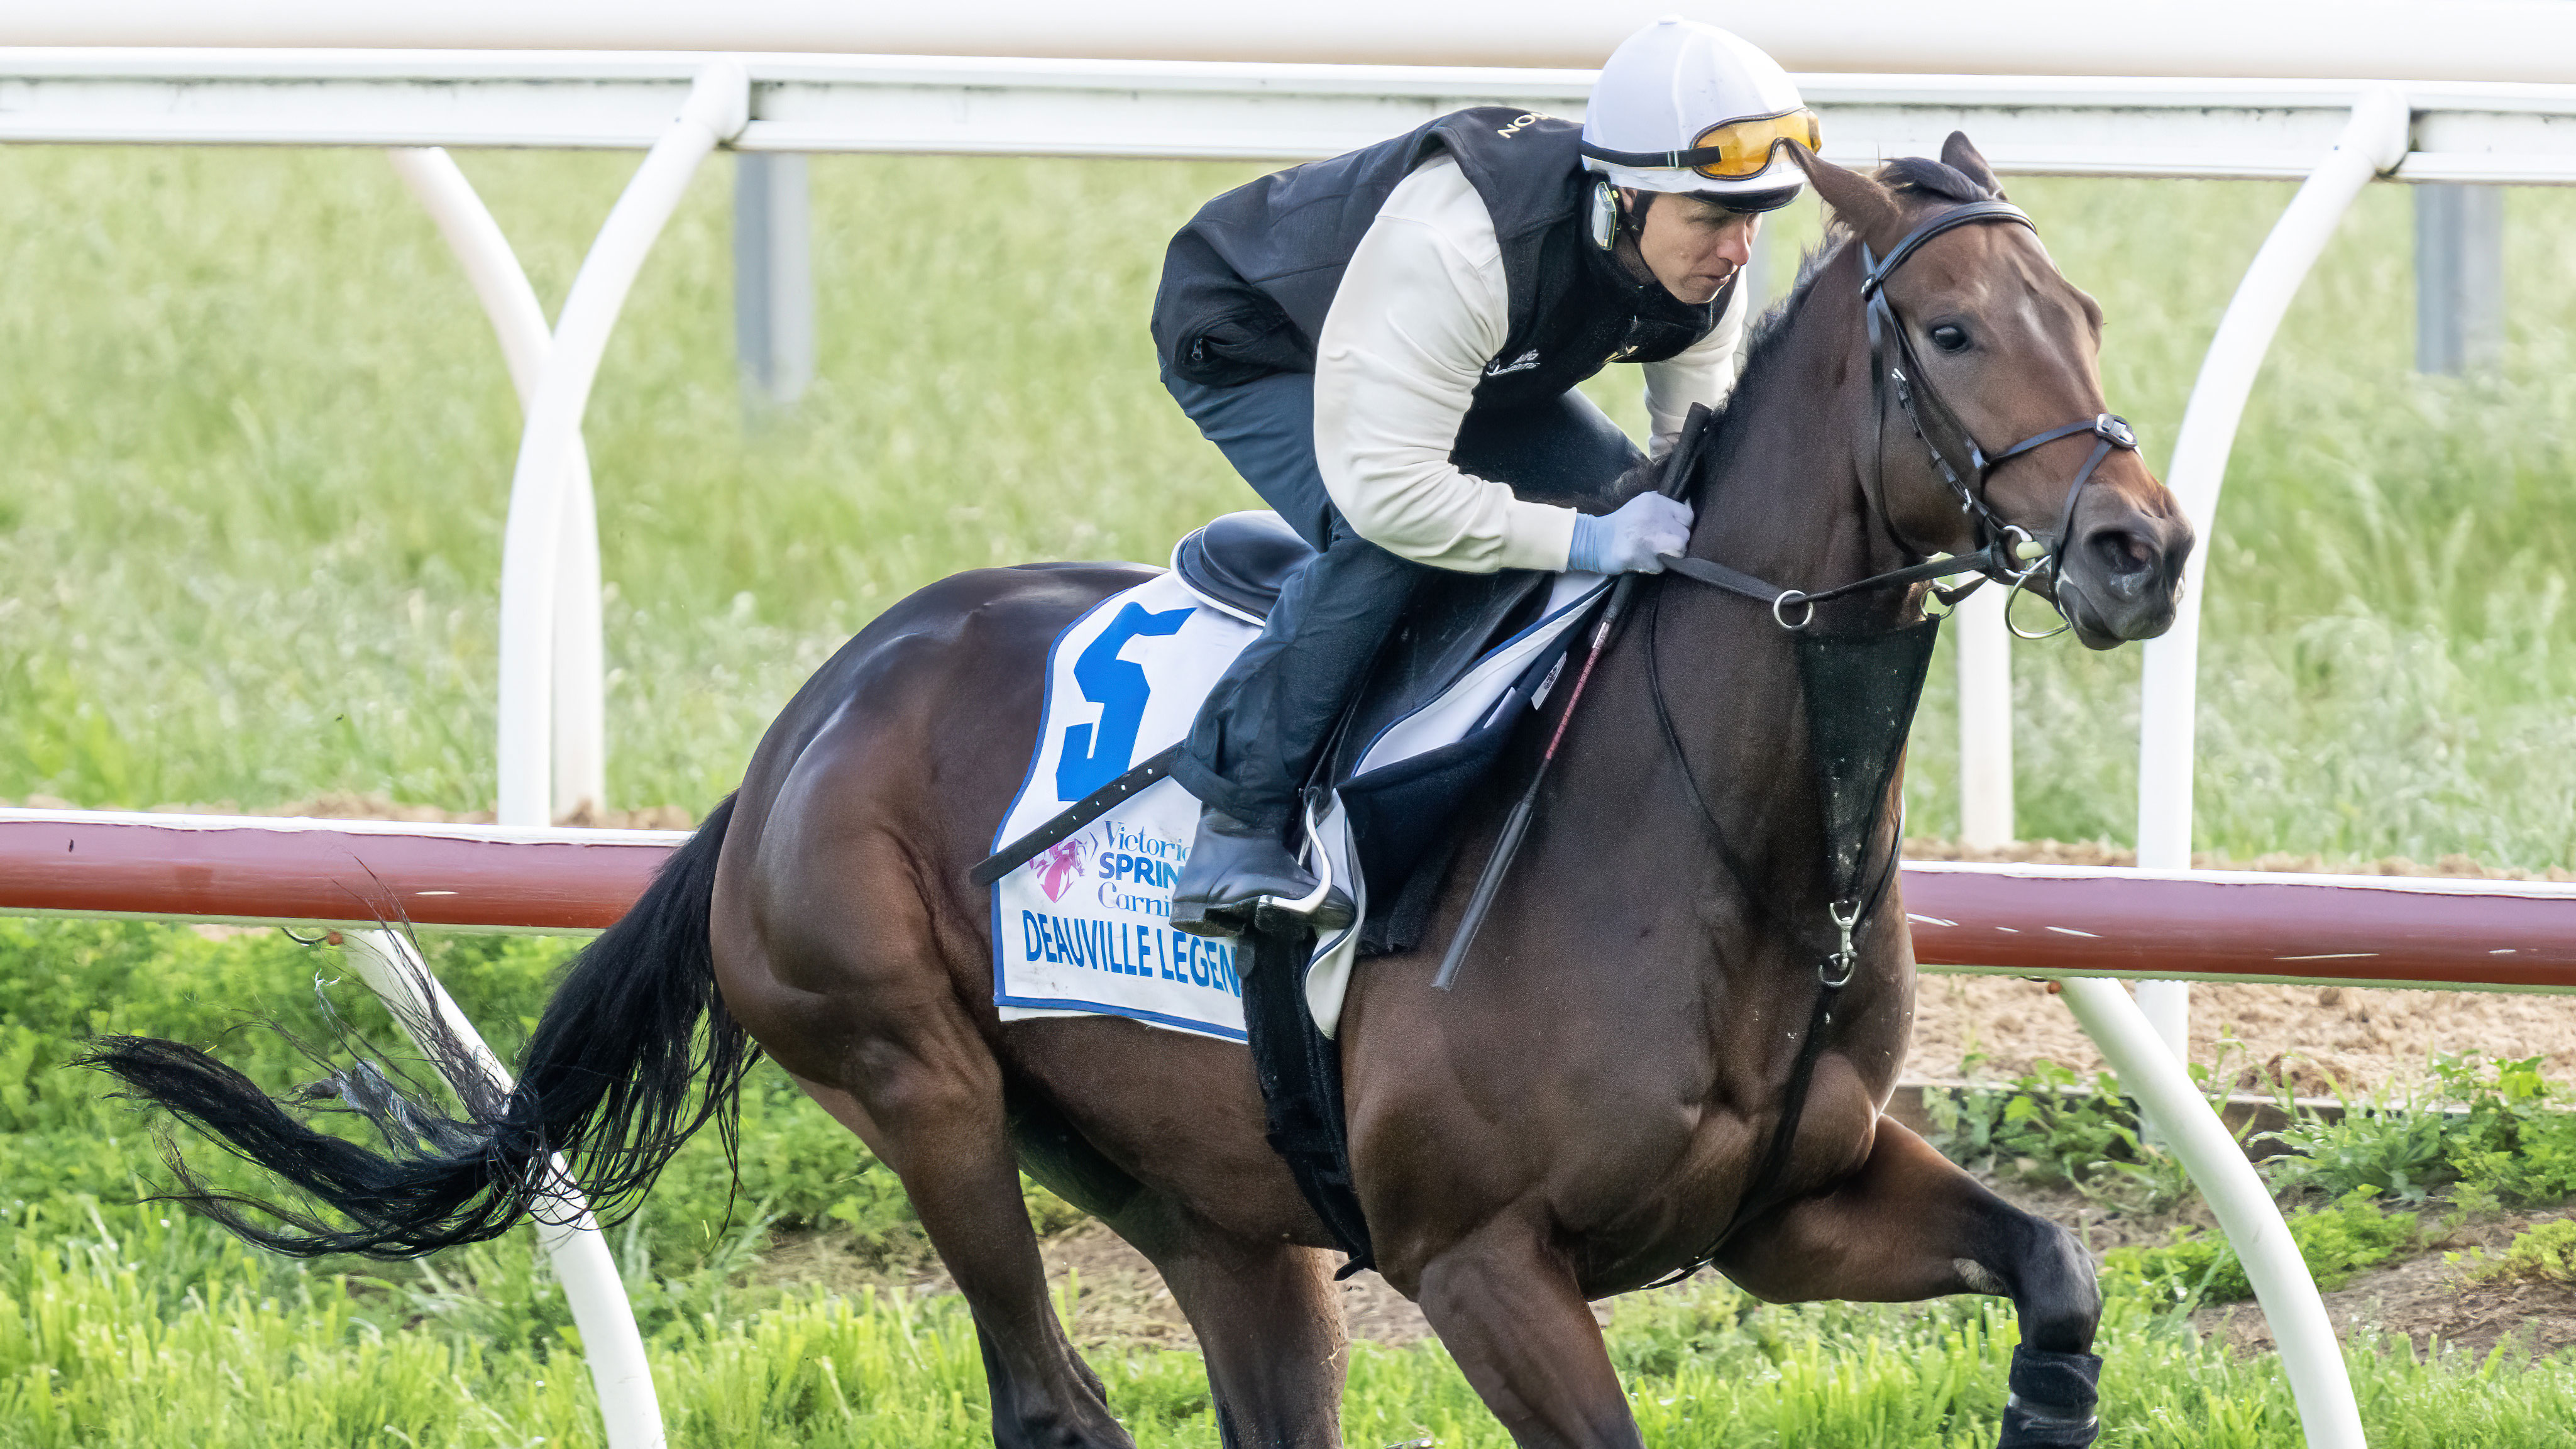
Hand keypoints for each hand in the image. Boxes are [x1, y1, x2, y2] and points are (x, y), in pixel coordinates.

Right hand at [1568, 491, 1694, 573]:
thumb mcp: (1641, 506)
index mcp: (1654, 501)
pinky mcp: (1639, 554)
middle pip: (1685, 534)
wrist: (1593, 540)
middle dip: (1678, 544)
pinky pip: (1661, 566)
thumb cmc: (1620, 525)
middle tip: (1663, 546)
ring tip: (1657, 554)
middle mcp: (1652, 515)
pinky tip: (1642, 560)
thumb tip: (1684, 520)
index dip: (1683, 527)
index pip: (1687, 515)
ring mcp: (1646, 535)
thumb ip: (1662, 509)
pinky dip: (1654, 566)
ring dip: (1671, 556)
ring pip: (1679, 549)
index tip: (1672, 532)